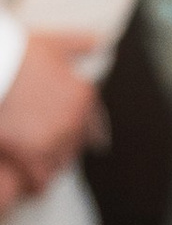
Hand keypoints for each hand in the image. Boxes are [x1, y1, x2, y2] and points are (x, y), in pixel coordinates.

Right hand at [0, 29, 98, 195]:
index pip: (92, 125)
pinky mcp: (30, 157)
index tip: (67, 133)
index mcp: (83, 95)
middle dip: (61, 145)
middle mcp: (74, 121)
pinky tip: (27, 177)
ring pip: (60, 163)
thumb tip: (102, 43)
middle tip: (41, 143)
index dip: (80, 130)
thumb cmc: (15, 53)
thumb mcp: (52, 43)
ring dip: (50, 163)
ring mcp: (53, 141)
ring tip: (34, 160)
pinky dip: (35, 181)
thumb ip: (80, 44)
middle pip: (74, 145)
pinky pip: (40, 180)